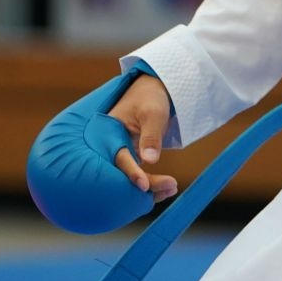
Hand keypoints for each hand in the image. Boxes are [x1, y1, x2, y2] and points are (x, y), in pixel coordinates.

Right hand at [107, 74, 177, 201]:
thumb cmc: (150, 98)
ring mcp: (120, 154)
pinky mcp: (129, 159)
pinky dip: (151, 183)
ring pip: (130, 178)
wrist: (151, 92)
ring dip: (150, 186)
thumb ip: (151, 136)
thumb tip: (149, 161)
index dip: (132, 172)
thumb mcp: (153, 114)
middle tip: (171, 186)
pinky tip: (168, 188)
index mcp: (109, 133)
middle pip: (123, 173)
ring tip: (172, 187)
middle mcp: (110, 147)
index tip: (144, 185)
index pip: (119, 157)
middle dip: (145, 184)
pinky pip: (137, 175)